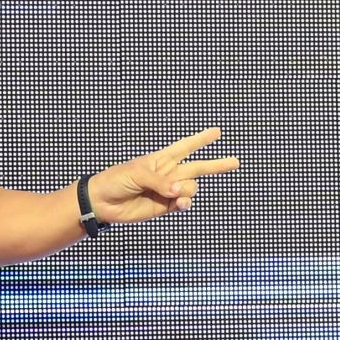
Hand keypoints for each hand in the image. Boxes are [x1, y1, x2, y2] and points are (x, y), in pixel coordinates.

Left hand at [89, 128, 239, 223]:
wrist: (103, 201)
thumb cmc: (116, 179)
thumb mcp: (137, 173)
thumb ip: (161, 182)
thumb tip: (180, 192)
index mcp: (162, 159)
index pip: (185, 146)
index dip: (200, 139)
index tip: (216, 132)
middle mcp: (169, 174)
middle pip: (198, 168)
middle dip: (217, 165)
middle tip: (235, 162)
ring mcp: (169, 191)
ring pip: (191, 188)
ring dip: (187, 190)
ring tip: (173, 193)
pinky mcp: (166, 207)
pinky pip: (184, 203)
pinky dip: (186, 202)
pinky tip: (181, 203)